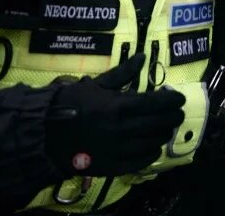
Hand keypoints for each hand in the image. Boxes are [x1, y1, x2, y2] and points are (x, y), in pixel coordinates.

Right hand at [45, 54, 185, 176]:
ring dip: (163, 134)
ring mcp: (117, 149)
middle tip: (178, 114)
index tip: (180, 99)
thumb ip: (123, 73)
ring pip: (153, 142)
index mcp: (118, 106)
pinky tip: (153, 147)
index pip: (157, 103)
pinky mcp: (111, 166)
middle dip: (174, 117)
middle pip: (160, 123)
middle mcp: (121, 129)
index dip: (173, 101)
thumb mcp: (96, 84)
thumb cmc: (71, 104)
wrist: (44, 133)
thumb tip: (143, 57)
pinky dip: (151, 154)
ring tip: (165, 129)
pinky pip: (140, 162)